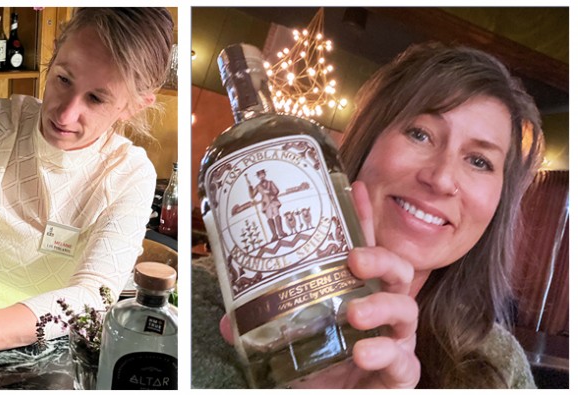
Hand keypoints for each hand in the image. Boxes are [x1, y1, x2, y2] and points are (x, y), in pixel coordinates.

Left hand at [219, 181, 419, 387]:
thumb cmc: (317, 369)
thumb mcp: (286, 343)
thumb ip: (261, 329)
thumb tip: (226, 322)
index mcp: (357, 295)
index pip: (365, 252)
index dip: (364, 220)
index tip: (358, 188)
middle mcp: (381, 314)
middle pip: (397, 273)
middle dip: (381, 259)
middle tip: (354, 259)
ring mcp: (395, 342)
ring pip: (406, 311)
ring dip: (381, 307)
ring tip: (355, 313)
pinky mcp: (400, 374)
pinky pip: (405, 361)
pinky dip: (386, 354)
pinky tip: (366, 353)